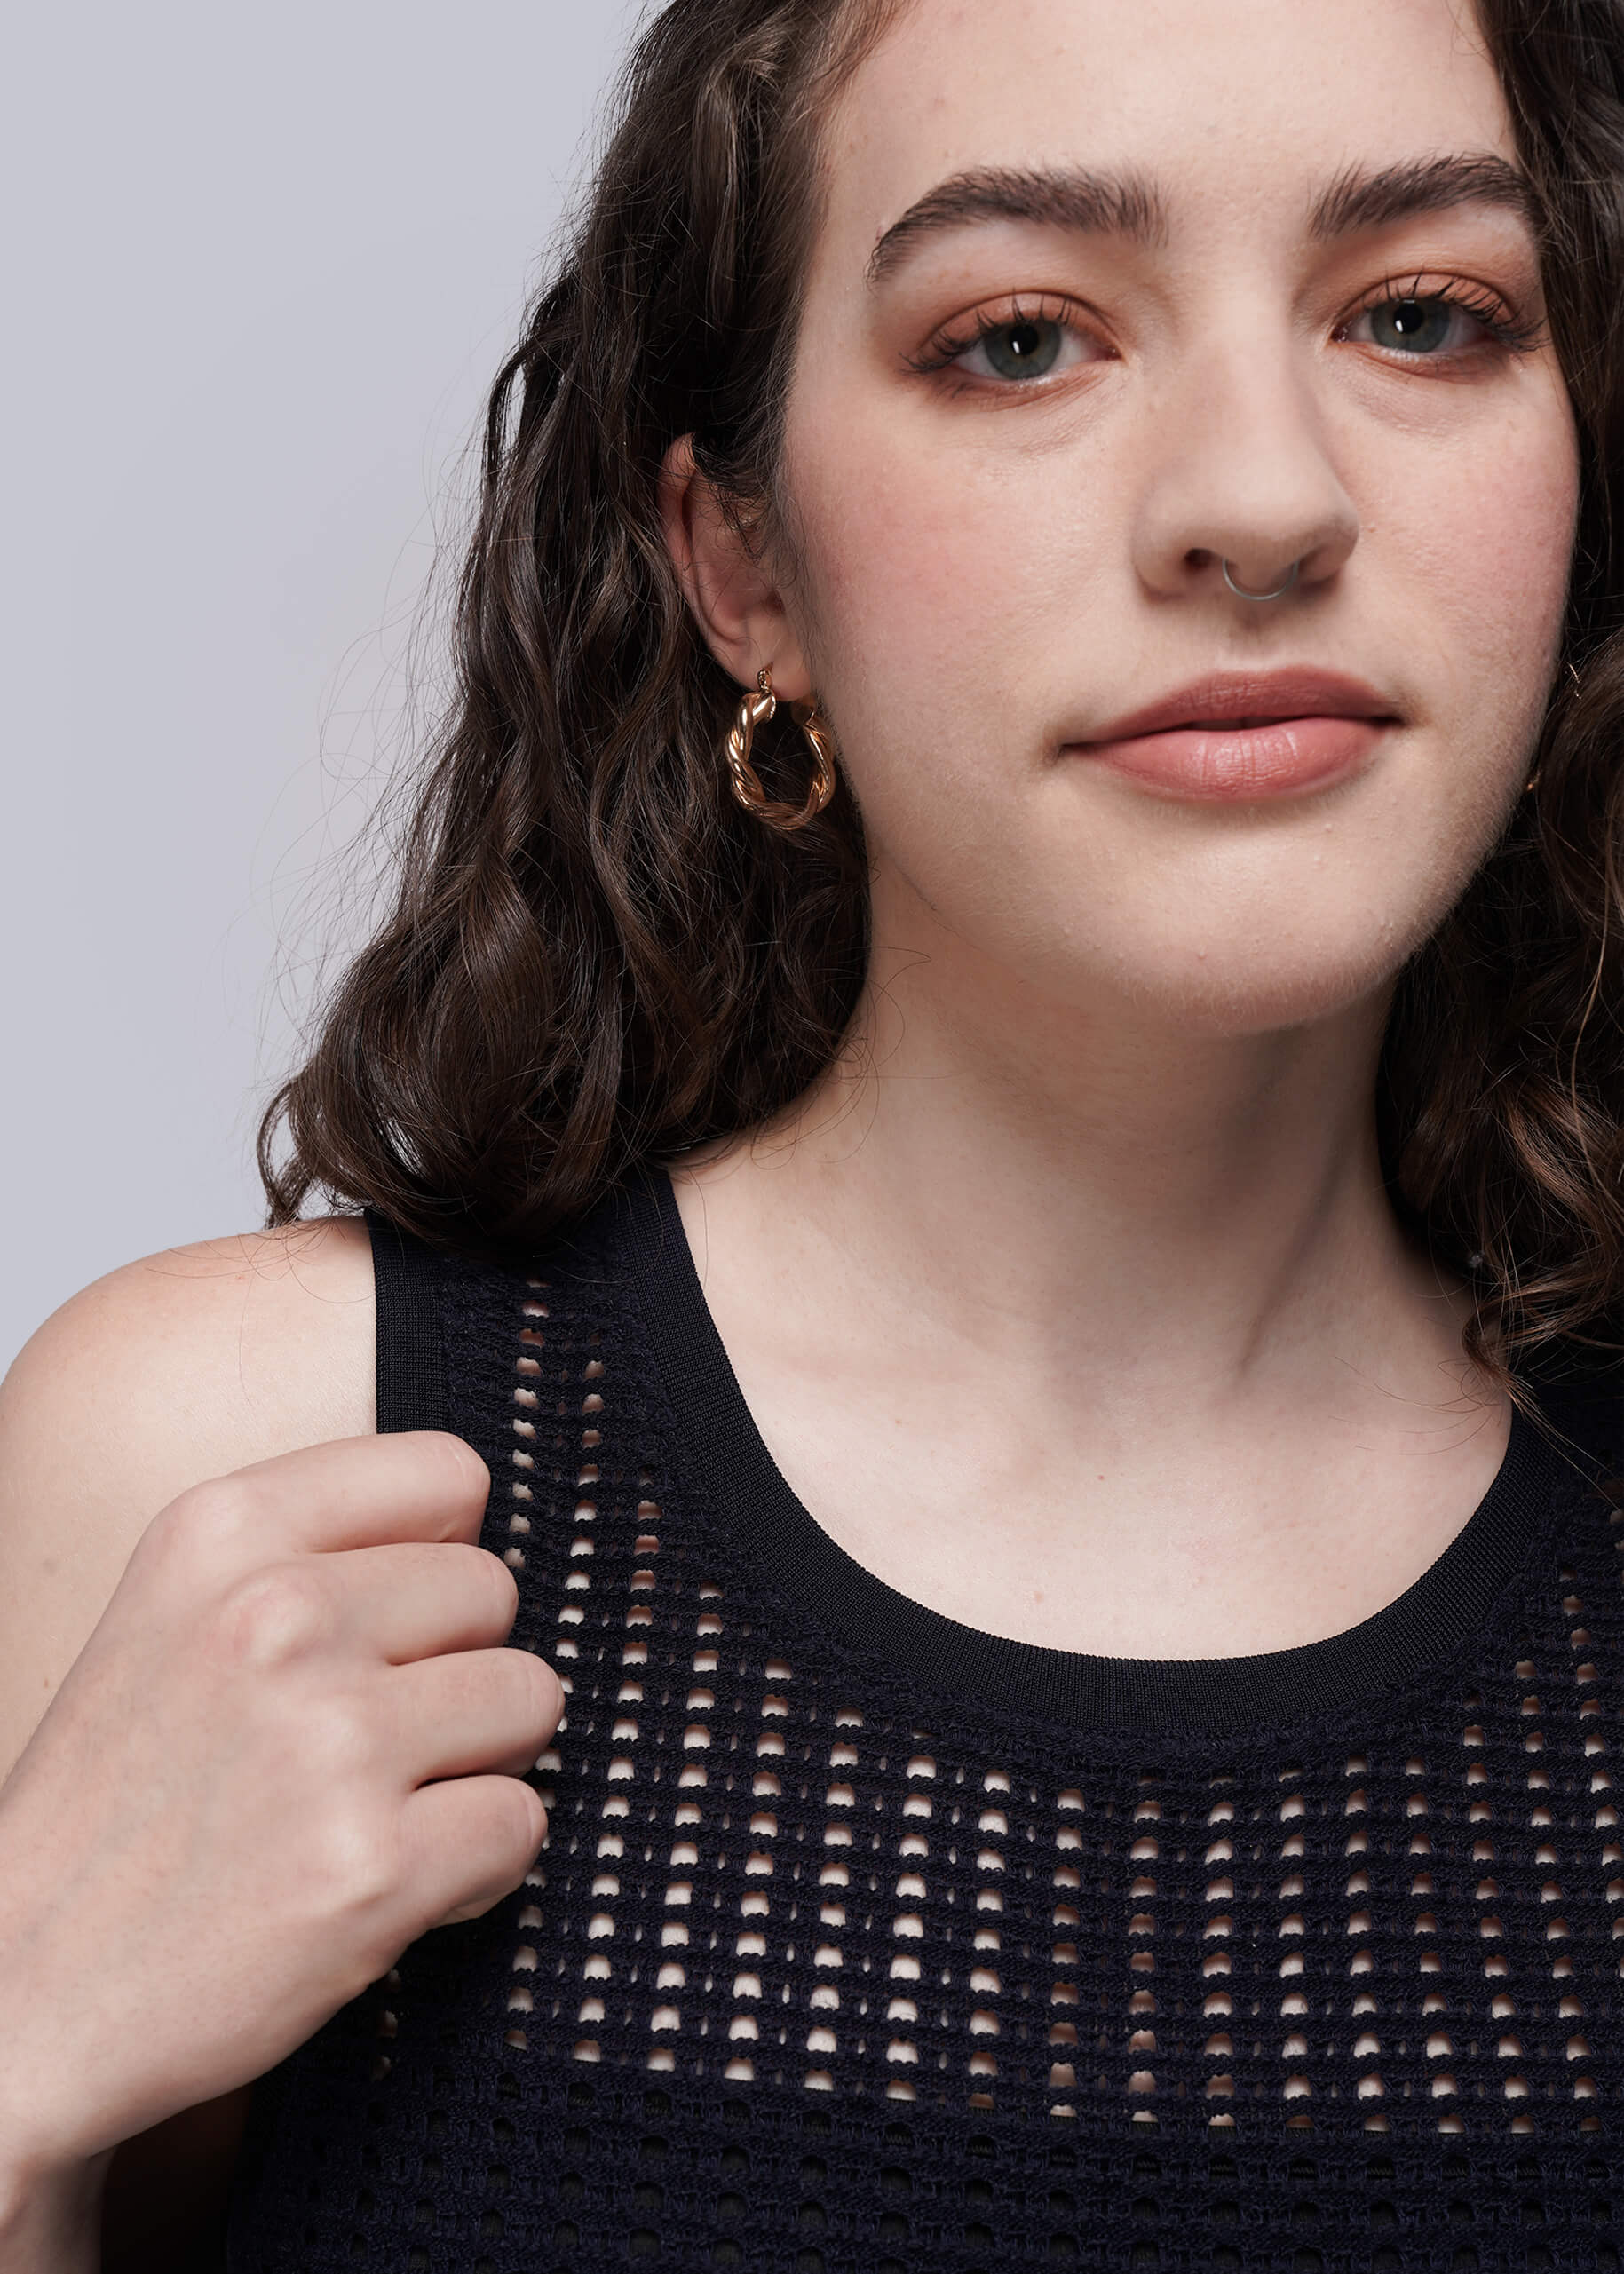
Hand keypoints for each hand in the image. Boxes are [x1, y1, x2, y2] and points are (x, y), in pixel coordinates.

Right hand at [0, 1432, 559, 2184]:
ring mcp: (331, 1742)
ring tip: (380, 1809)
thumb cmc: (112, 1812)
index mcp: (218, 1533)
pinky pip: (521, 1822)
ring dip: (478, 1764)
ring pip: (529, 1699)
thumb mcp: (168, 1617)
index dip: (442, 1554)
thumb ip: (304, 1552)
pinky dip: (478, 1867)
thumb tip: (474, 1521)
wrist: (23, 1999)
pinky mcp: (374, 1868)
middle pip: (495, 1591)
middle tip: (369, 1743)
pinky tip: (388, 1885)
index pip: (446, 1471)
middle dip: (456, 1668)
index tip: (397, 1620)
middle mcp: (277, 1617)